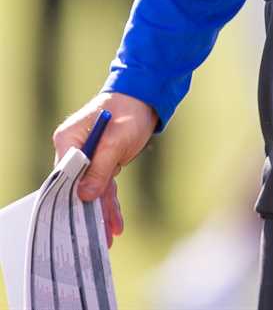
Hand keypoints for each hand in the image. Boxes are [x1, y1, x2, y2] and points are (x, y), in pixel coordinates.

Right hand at [52, 92, 157, 247]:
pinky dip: (110, 204)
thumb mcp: (116, 141)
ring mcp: (88, 157)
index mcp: (69, 140)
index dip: (67, 199)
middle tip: (92, 239)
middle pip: (76, 187)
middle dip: (86, 213)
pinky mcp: (103, 162)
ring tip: (106, 239)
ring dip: (101, 213)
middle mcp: (75, 150)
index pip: (62, 176)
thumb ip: (100, 168)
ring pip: (92, 191)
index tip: (71, 223)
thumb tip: (84, 196)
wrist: (146, 97)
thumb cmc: (129, 112)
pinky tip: (115, 224)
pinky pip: (104, 187)